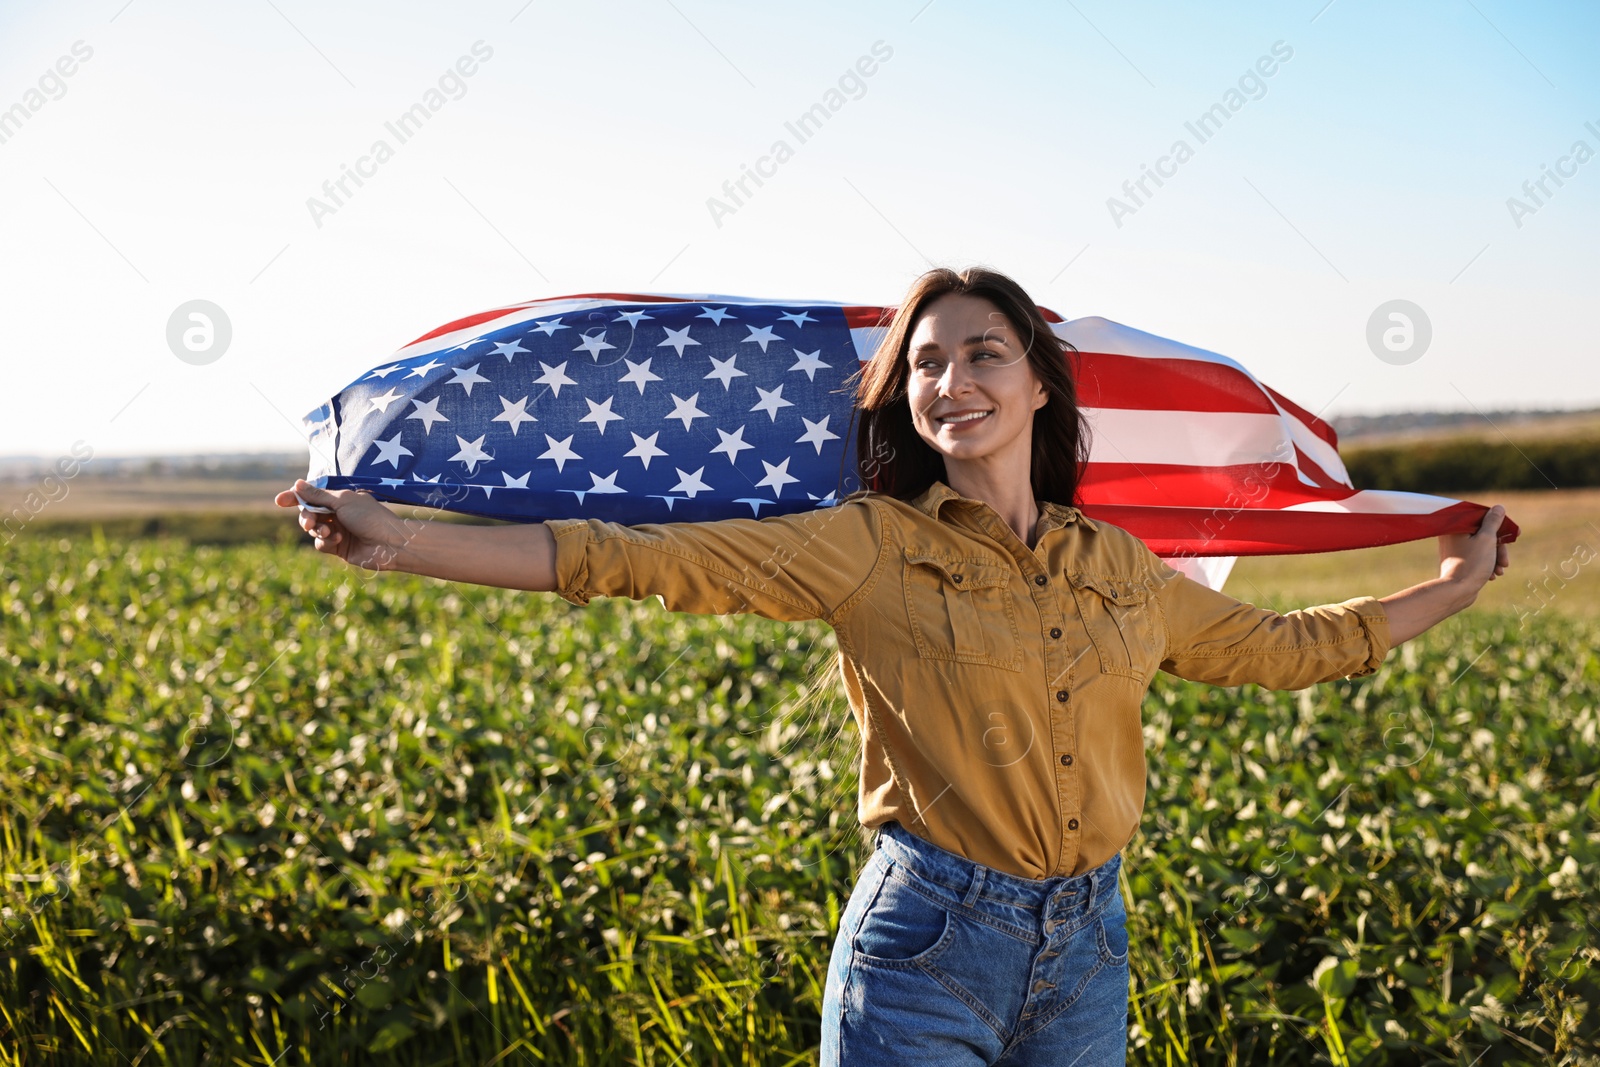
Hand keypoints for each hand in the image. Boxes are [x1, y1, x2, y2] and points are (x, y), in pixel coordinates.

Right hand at [273, 479, 408, 569]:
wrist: (389, 544)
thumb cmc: (370, 517)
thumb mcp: (342, 501)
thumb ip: (317, 495)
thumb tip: (296, 484)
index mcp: (341, 499)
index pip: (313, 496)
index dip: (295, 498)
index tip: (279, 501)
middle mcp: (338, 514)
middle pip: (309, 513)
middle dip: (306, 517)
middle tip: (309, 522)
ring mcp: (338, 530)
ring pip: (313, 529)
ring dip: (317, 529)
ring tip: (327, 531)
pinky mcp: (339, 548)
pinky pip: (321, 544)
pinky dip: (325, 541)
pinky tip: (337, 540)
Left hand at [1438, 504, 1510, 599]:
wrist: (1456, 592)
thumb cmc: (1471, 564)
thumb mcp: (1486, 539)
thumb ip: (1493, 522)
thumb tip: (1498, 507)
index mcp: (1455, 528)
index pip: (1482, 519)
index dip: (1500, 526)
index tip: (1514, 533)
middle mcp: (1452, 537)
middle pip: (1484, 535)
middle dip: (1499, 548)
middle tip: (1505, 562)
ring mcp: (1455, 551)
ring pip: (1483, 548)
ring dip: (1495, 558)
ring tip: (1499, 572)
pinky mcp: (1459, 563)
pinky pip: (1478, 558)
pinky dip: (1488, 565)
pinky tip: (1492, 576)